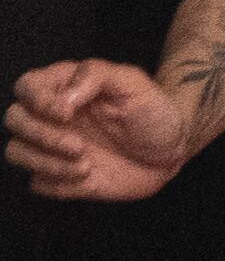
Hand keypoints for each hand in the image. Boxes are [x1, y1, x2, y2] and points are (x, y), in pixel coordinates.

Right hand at [6, 59, 200, 203]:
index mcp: (63, 88)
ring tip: (86, 165)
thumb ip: (96, 76)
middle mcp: (50, 116)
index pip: (26, 86)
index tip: (68, 113)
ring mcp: (52, 147)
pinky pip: (38, 184)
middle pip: (14, 120)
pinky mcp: (60, 175)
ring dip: (46, 163)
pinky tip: (89, 180)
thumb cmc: (152, 110)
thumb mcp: (132, 82)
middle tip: (78, 146)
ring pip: (17, 152)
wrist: (172, 149)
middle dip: (41, 136)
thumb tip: (62, 98)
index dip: (38, 101)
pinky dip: (59, 184)